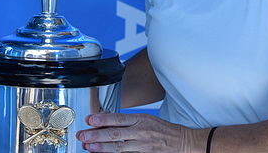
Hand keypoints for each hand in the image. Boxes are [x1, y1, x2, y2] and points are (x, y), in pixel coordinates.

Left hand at [77, 112, 199, 152]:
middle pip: (115, 133)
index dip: (102, 119)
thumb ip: (128, 122)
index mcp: (141, 120)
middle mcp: (142, 132)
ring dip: (102, 148)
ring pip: (119, 147)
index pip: (118, 118)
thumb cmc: (164, 131)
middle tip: (83, 136)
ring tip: (89, 147)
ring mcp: (144, 146)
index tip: (89, 120)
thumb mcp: (147, 120)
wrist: (184, 142)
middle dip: (97, 135)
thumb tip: (106, 123)